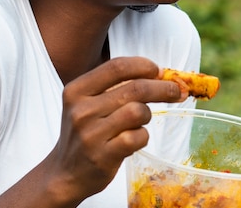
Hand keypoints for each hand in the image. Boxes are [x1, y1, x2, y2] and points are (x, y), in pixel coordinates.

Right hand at [42, 56, 184, 204]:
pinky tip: (134, 140)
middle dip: (162, 88)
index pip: (117, 67)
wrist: (64, 174)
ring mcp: (91, 134)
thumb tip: (160, 74)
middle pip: (134, 88)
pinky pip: (138, 137)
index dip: (143, 65)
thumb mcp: (87, 104)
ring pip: (138, 112)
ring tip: (139, 122)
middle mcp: (81, 110)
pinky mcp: (103, 156)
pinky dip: (143, 136)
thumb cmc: (85, 133)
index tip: (158, 71)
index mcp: (76, 90)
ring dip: (147, 115)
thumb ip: (115, 87)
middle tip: (176, 91)